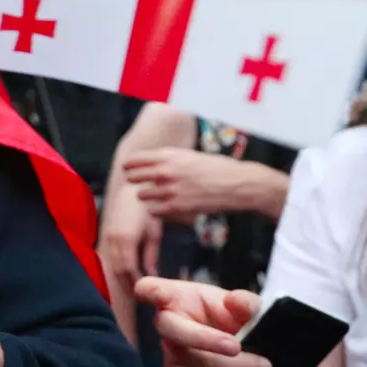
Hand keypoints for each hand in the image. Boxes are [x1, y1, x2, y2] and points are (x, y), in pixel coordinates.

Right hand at [98, 184, 162, 287]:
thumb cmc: (148, 210)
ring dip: (121, 279)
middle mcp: (112, 240)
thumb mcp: (154, 234)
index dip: (135, 284)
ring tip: (132, 290)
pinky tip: (126, 275)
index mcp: (125, 240)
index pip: (127, 270)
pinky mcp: (106, 235)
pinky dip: (118, 268)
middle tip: (138, 298)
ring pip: (111, 265)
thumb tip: (151, 276)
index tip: (145, 293)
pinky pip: (110, 257)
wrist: (132, 190)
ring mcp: (107, 237)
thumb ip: (150, 256)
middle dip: (127, 285)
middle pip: (117, 270)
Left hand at [125, 148, 251, 219]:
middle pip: (133, 178)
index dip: (129, 165)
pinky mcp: (178, 207)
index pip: (134, 160)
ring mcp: (171, 190)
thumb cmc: (217, 168)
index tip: (128, 169)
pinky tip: (166, 207)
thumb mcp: (189, 155)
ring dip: (147, 196)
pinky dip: (157, 210)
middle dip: (135, 181)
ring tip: (158, 196)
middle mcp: (166, 171)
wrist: (238, 184)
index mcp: (169, 155)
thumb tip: (150, 162)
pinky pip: (153, 211)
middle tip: (140, 184)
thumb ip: (168, 159)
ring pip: (142, 196)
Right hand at [134, 277, 270, 366]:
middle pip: (171, 328)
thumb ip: (245, 301)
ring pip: (190, 359)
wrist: (239, 343)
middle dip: (204, 338)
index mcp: (176, 296)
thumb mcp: (242, 304)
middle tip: (237, 347)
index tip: (149, 292)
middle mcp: (166, 322)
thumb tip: (237, 302)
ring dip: (228, 366)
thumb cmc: (230, 315)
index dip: (149, 291)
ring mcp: (169, 349)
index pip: (151, 288)